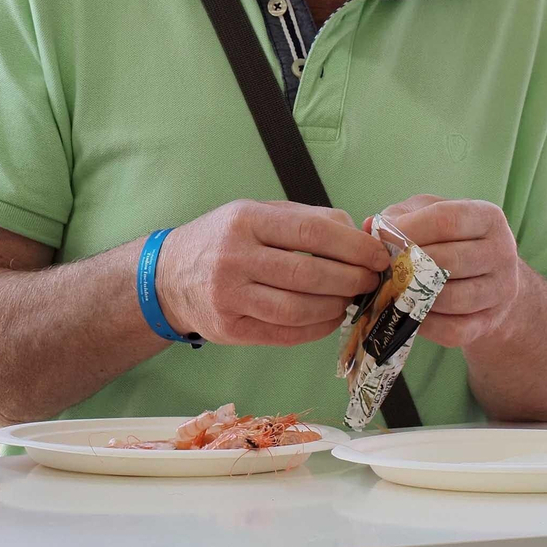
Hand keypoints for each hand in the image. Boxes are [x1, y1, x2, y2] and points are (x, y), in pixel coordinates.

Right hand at [155, 200, 389, 346]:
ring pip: (299, 308)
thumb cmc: (222, 240)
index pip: (311, 232)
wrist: (167, 276)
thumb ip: (304, 218)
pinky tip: (329, 317)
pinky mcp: (230, 329)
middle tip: (371, 281)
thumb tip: (357, 234)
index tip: (378, 255)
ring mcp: (229, 296)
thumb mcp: (254, 214)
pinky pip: (285, 333)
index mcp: (244, 220)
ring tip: (350, 299)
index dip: (352, 246)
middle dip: (351, 279)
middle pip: (309, 274)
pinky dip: (316, 328)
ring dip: (336, 306)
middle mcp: (233, 257)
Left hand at [379, 196, 520, 348]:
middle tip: (382, 267)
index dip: (409, 229)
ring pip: (451, 298)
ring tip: (391, 289)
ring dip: (414, 296)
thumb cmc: (448, 237)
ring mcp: (501, 290)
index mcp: (488, 217)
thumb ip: (400, 215)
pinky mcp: (491, 322)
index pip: (446, 220)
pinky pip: (453, 329)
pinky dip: (424, 323)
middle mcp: (503, 252)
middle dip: (408, 265)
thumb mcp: (428, 213)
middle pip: (448, 260)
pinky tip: (405, 311)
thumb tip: (370, 227)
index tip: (382, 237)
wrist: (487, 277)